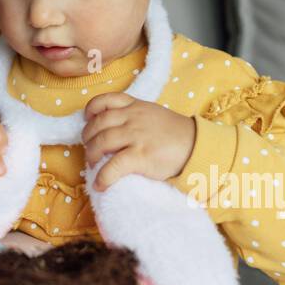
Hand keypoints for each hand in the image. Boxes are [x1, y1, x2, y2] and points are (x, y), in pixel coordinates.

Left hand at [81, 93, 196, 190]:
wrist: (197, 146)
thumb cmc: (175, 133)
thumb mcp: (153, 114)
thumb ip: (134, 114)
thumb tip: (112, 126)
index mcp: (135, 106)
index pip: (105, 100)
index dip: (91, 110)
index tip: (87, 120)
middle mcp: (132, 118)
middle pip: (98, 123)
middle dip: (87, 137)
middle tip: (90, 148)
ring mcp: (136, 136)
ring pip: (101, 142)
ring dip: (91, 155)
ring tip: (92, 164)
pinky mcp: (140, 156)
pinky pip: (113, 166)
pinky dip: (103, 176)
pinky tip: (100, 184)